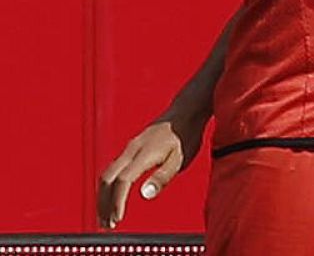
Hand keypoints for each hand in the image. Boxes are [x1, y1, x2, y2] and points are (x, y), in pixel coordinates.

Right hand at [96, 113, 204, 228]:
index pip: (122, 181)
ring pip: (106, 175)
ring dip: (104, 197)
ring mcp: (128, 149)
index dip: (117, 202)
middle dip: (104, 204)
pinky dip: (108, 187)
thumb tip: (145, 194)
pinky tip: (113, 198)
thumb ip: (163, 176)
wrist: (186, 112)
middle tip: (106, 225)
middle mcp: (130, 151)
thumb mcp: (180, 159)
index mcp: (143, 154)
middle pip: (107, 179)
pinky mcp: (130, 149)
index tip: (116, 220)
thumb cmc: (186, 135)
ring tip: (107, 217)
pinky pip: (112, 170)